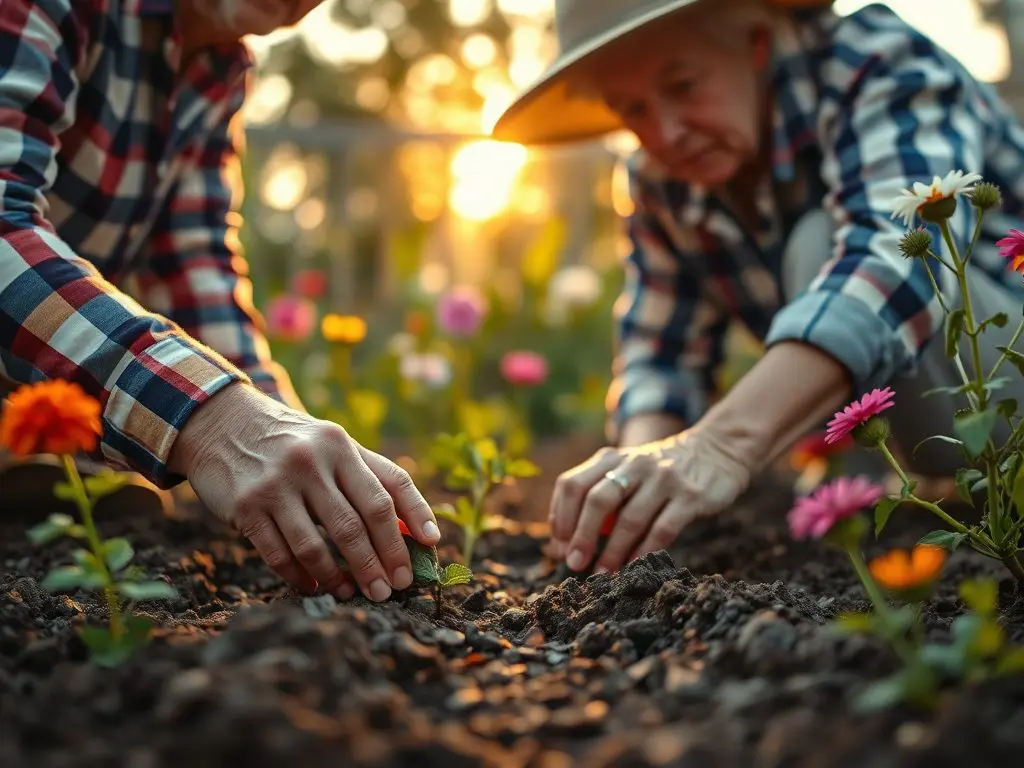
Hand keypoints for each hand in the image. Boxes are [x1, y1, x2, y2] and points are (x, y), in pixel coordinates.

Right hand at [168, 383, 439, 600]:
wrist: (224, 424)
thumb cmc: (296, 444)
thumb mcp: (335, 446)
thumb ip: (374, 480)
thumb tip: (416, 529)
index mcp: (341, 447)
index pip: (388, 489)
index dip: (415, 518)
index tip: (431, 548)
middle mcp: (311, 463)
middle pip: (356, 525)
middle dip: (378, 563)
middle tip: (392, 590)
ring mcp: (276, 486)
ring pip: (316, 546)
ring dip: (339, 577)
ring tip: (352, 593)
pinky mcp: (246, 508)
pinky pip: (280, 554)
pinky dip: (301, 577)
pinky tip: (314, 586)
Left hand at [548, 428, 750, 573]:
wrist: (717, 450)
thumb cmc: (661, 472)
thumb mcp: (628, 470)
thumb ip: (602, 495)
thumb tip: (570, 542)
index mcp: (612, 459)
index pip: (572, 484)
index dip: (561, 517)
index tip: (558, 545)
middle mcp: (634, 465)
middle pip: (597, 500)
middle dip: (581, 536)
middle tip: (574, 563)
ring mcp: (663, 479)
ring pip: (630, 519)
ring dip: (612, 551)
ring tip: (602, 574)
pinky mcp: (690, 496)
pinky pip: (662, 529)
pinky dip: (644, 552)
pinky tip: (633, 567)